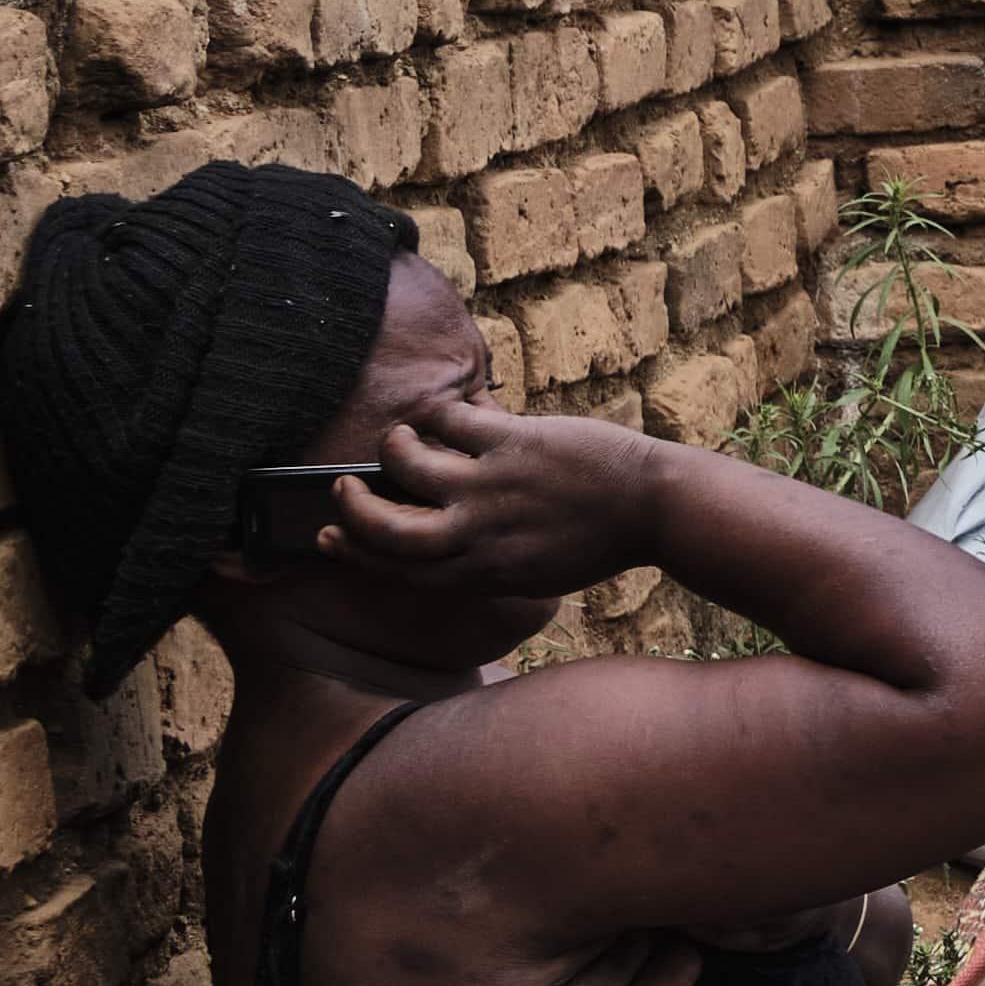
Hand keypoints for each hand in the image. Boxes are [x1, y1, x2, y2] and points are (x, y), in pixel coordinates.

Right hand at [315, 397, 678, 599]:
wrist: (654, 508)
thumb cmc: (598, 540)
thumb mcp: (535, 574)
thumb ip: (485, 565)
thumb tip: (441, 547)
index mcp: (482, 572)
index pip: (399, 569)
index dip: (356, 553)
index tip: (330, 536)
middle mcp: (479, 535)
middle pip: (387, 528)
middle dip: (353, 508)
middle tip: (342, 488)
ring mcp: (495, 488)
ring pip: (409, 466)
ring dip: (392, 449)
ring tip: (397, 441)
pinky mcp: (516, 444)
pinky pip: (453, 420)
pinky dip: (437, 412)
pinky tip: (442, 411)